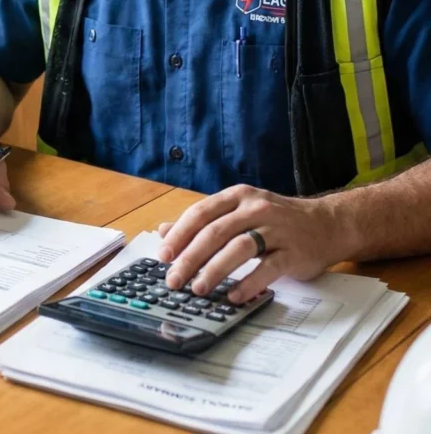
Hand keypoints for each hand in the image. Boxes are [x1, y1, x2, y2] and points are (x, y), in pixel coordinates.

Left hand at [156, 184, 352, 303]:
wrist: (329, 224)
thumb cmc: (277, 220)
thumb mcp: (239, 212)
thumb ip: (203, 221)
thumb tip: (163, 231)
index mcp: (238, 197)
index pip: (201, 213)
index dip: (179, 235)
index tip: (163, 256)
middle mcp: (256, 208)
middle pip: (216, 232)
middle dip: (191, 258)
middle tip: (174, 279)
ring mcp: (277, 229)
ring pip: (239, 248)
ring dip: (215, 270)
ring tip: (198, 289)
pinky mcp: (294, 252)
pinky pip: (268, 268)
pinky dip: (249, 282)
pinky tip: (233, 296)